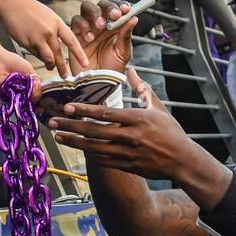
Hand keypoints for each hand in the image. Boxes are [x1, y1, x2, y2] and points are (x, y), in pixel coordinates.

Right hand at [0, 0, 89, 78]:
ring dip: (50, 65)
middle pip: (59, 54)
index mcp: (57, 23)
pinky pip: (36, 55)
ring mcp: (38, 38)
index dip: (79, 54)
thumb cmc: (29, 8)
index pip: (72, 41)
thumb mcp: (48, 16)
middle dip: (63, 67)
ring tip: (51, 69)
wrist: (12, 3)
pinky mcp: (27, 42)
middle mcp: (50, 31)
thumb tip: (57, 45)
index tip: (84, 63)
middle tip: (66, 76)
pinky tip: (39, 58)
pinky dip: (38, 58)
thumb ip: (54, 30)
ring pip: (48, 58)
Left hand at [48, 67, 202, 180]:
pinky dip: (87, 154)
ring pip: (94, 148)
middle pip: (94, 131)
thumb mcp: (158, 107)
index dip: (85, 110)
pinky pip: (102, 160)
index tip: (68, 107)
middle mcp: (130, 136)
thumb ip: (142, 88)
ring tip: (58, 135)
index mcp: (138, 119)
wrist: (182, 160)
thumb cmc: (171, 131)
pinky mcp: (127, 166)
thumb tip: (131, 69)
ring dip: (74, 142)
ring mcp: (128, 153)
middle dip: (71, 126)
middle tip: (53, 122)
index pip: (106, 113)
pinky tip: (76, 148)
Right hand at [69, 0, 134, 73]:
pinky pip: (76, 22)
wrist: (98, 83)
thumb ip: (126, 35)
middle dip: (107, 7)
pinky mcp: (75, 35)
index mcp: (114, 26)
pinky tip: (89, 38)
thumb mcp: (123, 52)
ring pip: (86, 7)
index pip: (117, 9)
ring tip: (100, 26)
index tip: (125, 9)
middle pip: (100, 4)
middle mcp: (100, 24)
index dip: (120, 5)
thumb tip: (134, 18)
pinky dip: (83, 26)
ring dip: (94, 13)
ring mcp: (87, 28)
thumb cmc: (112, 69)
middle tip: (113, 15)